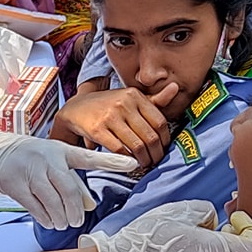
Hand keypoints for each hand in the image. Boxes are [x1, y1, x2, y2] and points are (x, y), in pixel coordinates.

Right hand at [0, 121, 133, 228]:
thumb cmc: (29, 158)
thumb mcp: (52, 163)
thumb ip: (73, 183)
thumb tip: (90, 206)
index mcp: (61, 151)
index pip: (90, 157)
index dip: (112, 161)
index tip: (133, 164)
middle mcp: (47, 160)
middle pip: (69, 190)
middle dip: (75, 210)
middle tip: (77, 220)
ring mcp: (30, 172)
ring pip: (53, 202)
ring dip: (61, 218)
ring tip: (63, 222)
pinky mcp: (15, 185)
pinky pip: (36, 208)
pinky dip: (46, 218)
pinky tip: (50, 221)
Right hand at [51, 84, 180, 167]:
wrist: (76, 108)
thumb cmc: (108, 105)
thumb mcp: (130, 98)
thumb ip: (154, 99)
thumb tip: (176, 87)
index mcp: (135, 95)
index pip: (159, 121)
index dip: (165, 140)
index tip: (163, 149)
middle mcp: (124, 103)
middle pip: (150, 136)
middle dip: (156, 154)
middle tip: (155, 161)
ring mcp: (110, 116)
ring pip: (137, 145)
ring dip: (144, 160)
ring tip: (144, 164)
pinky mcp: (97, 129)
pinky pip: (119, 149)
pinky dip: (127, 159)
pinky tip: (130, 162)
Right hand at [81, 199, 251, 251]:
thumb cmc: (151, 237)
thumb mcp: (182, 210)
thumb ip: (206, 212)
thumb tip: (210, 221)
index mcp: (217, 251)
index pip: (251, 245)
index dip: (249, 227)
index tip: (235, 216)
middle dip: (245, 243)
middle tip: (229, 227)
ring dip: (228, 249)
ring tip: (208, 232)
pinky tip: (194, 242)